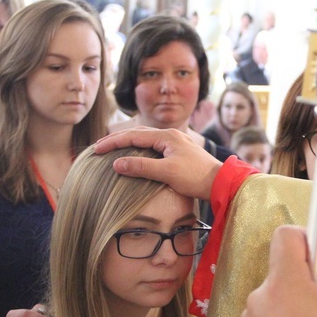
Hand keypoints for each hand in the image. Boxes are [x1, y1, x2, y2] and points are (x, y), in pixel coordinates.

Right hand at [94, 127, 222, 200]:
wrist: (221, 182)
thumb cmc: (196, 177)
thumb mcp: (166, 172)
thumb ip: (141, 167)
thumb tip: (117, 163)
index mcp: (166, 136)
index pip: (133, 136)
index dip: (113, 142)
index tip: (96, 150)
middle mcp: (171, 135)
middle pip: (138, 133)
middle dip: (118, 139)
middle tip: (99, 147)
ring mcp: (176, 143)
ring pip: (147, 139)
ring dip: (129, 143)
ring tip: (113, 149)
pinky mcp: (180, 152)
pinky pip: (154, 146)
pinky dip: (140, 149)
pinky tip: (136, 156)